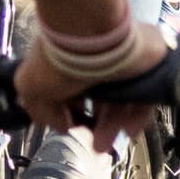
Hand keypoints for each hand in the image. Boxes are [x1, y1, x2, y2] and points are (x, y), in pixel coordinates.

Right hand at [15, 15, 173, 135]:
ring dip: (114, 125)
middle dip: (98, 127)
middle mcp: (99, 62)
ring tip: (106, 145)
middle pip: (103, 100)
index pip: (78, 92)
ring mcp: (124, 64)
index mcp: (73, 62)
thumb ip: (43, 111)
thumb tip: (64, 126)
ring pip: (123, 100)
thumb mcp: (32, 88)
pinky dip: (137, 115)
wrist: (92, 32)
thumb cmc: (59, 59)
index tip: (73, 130)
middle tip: (96, 147)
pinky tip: (128, 131)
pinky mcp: (147, 66)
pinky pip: (145, 95)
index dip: (76, 114)